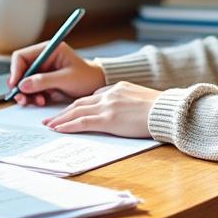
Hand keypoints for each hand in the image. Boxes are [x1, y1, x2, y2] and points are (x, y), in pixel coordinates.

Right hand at [8, 41, 106, 105]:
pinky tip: (40, 101)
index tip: (16, 84)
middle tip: (21, 98)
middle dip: (19, 85)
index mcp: (48, 50)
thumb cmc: (86, 77)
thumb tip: (23, 85)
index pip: (22, 56)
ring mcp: (42, 71)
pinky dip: (32, 97)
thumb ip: (44, 81)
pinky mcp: (43, 81)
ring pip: (24, 82)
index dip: (15, 70)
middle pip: (20, 70)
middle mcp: (43, 59)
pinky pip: (31, 89)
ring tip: (35, 101)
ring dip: (26, 93)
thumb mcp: (66, 79)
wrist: (96, 86)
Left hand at [42, 81, 158, 137]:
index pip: (92, 97)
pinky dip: (68, 125)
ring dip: (61, 119)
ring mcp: (108, 107)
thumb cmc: (161, 109)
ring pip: (77, 111)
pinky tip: (59, 129)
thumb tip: (121, 111)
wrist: (168, 111)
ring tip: (49, 125)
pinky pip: (82, 122)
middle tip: (50, 118)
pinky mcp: (108, 119)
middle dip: (64, 111)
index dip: (79, 105)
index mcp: (117, 88)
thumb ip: (127, 101)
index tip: (70, 111)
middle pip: (79, 102)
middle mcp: (109, 95)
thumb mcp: (142, 99)